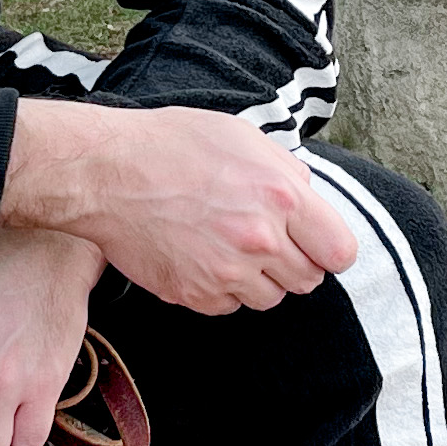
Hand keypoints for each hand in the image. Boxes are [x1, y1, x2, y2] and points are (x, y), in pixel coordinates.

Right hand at [1, 101, 360, 315]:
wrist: (107, 173)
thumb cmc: (173, 146)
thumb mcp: (244, 138)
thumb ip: (287, 174)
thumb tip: (308, 202)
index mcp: (282, 196)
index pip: (340, 252)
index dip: (328, 248)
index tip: (314, 242)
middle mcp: (260, 239)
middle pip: (308, 280)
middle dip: (293, 262)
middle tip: (263, 239)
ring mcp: (227, 272)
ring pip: (269, 298)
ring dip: (257, 279)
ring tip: (226, 245)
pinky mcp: (195, 294)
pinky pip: (229, 307)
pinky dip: (221, 289)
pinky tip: (201, 257)